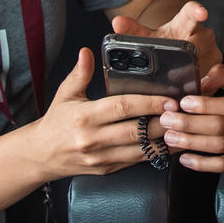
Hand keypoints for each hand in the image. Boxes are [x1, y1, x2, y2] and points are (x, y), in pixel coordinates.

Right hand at [26, 48, 177, 175]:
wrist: (40, 155)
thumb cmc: (55, 122)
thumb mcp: (65, 94)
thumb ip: (80, 73)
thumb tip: (87, 52)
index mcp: (85, 117)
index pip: (121, 108)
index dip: (147, 103)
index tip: (168, 99)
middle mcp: (93, 139)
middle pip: (135, 131)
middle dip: (162, 122)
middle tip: (184, 114)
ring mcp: (101, 158)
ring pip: (139, 151)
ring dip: (163, 142)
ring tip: (183, 130)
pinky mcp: (107, 170)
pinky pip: (135, 162)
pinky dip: (154, 155)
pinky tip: (169, 146)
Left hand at [111, 0, 222, 79]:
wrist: (178, 56)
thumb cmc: (164, 45)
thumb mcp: (148, 38)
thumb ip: (133, 31)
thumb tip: (117, 23)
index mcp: (184, 24)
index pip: (191, 12)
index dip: (197, 11)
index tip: (202, 12)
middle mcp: (203, 35)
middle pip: (202, 42)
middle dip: (193, 54)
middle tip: (179, 69)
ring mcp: (214, 52)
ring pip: (209, 63)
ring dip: (197, 74)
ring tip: (183, 86)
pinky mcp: (219, 70)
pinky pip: (213, 80)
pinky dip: (203, 88)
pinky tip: (191, 97)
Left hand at [159, 65, 223, 171]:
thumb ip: (223, 76)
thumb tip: (199, 80)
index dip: (205, 105)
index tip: (184, 102)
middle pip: (220, 126)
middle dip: (189, 124)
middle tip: (166, 120)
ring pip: (219, 146)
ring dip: (192, 143)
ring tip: (170, 137)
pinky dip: (203, 164)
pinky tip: (185, 159)